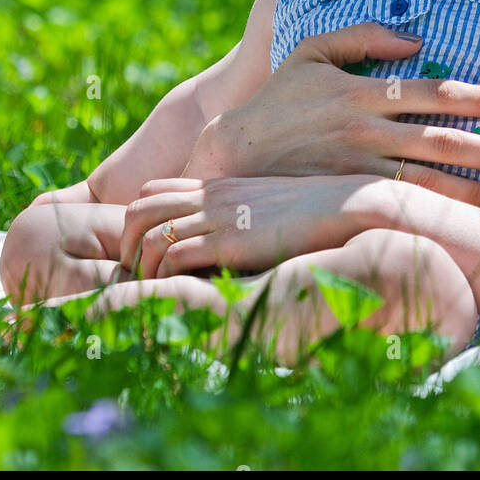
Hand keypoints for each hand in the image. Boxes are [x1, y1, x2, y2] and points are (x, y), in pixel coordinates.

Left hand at [119, 172, 471, 278]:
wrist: (352, 205)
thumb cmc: (323, 213)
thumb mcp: (276, 206)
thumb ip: (249, 217)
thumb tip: (239, 245)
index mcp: (222, 186)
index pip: (153, 192)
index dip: (138, 223)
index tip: (148, 255)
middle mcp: (213, 197)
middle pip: (138, 208)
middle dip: (126, 244)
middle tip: (139, 277)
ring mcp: (220, 215)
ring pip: (148, 232)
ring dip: (141, 265)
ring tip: (152, 291)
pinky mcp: (231, 238)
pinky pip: (175, 255)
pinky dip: (165, 276)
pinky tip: (178, 293)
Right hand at [183, 22, 479, 204]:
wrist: (229, 155)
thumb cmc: (277, 101)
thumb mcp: (310, 51)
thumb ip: (362, 35)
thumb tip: (415, 39)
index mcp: (361, 90)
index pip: (433, 92)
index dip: (477, 97)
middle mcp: (364, 130)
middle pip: (440, 139)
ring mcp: (354, 169)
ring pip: (426, 181)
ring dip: (472, 190)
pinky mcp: (343, 201)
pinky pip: (399, 208)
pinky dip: (434, 215)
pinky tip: (462, 224)